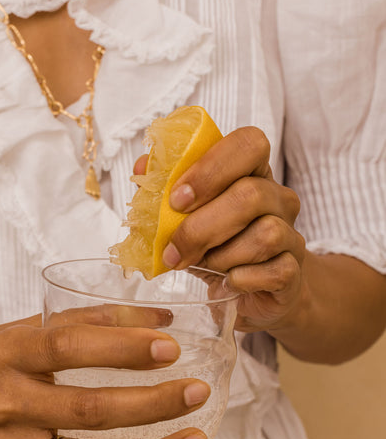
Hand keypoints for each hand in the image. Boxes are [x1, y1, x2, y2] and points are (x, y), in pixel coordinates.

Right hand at [0, 315, 209, 438]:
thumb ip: (83, 322)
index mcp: (4, 355)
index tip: (170, 346)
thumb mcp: (16, 331)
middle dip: (151, 403)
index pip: (69, 348)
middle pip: (88, 410)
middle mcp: (5, 406)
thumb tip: (159, 314)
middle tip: (197, 391)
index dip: (123, 347)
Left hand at [135, 126, 304, 332]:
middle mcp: (279, 198)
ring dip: (223, 256)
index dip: (211, 168)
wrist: (250, 294)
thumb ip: (163, 192)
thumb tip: (142, 168)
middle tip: (174, 250)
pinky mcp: (295, 271)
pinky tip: (229, 282)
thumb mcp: (185, 219)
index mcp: (252, 172)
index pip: (249, 144)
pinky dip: (243, 279)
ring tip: (207, 266)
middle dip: (202, 226)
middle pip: (251, 194)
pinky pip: (276, 271)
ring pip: (266, 234)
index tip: (177, 199)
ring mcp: (291, 234)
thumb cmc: (216, 248)